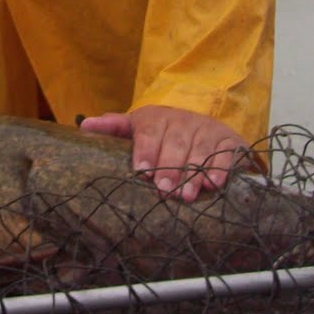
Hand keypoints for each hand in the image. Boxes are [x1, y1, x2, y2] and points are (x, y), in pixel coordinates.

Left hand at [78, 105, 253, 200]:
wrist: (204, 126)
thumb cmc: (161, 135)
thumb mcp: (137, 128)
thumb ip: (114, 128)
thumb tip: (84, 126)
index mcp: (156, 118)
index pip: (148, 132)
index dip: (145, 151)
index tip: (142, 171)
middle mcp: (182, 120)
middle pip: (174, 143)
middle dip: (169, 167)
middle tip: (164, 190)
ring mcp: (206, 129)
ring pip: (199, 151)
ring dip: (193, 173)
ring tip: (186, 195)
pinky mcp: (228, 141)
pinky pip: (225, 153)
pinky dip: (220, 168)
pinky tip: (214, 184)